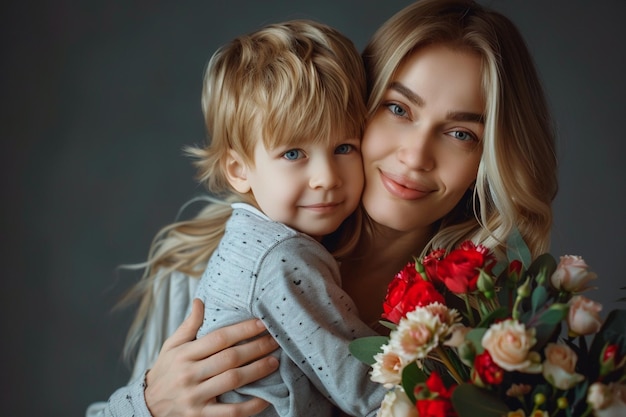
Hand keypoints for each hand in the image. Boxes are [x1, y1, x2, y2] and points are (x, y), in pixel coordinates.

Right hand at [145, 298, 278, 416]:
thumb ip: (189, 325)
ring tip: (274, 362)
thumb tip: (200, 300)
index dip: (242, 330)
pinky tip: (266, 397)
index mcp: (184, 354)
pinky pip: (231, 412)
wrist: (147, 406)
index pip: (218, 338)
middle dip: (256, 348)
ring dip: (257, 371)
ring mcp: (195, 397)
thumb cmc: (165, 371)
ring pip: (233, 381)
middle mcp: (189, 374)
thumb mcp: (171, 346)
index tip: (262, 324)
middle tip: (275, 341)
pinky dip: (251, 405)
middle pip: (229, 358)